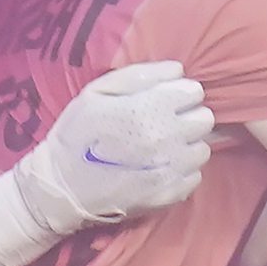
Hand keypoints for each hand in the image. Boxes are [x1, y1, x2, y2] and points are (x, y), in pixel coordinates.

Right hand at [19, 60, 217, 229]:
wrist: (62, 187)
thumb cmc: (77, 133)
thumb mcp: (97, 92)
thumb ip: (140, 75)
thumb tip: (178, 71)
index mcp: (150, 107)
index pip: (194, 91)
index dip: (177, 94)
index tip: (161, 102)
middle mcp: (167, 137)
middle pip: (204, 119)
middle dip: (186, 118)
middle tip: (161, 125)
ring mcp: (172, 169)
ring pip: (202, 149)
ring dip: (185, 146)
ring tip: (159, 149)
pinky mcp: (171, 195)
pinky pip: (194, 176)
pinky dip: (180, 172)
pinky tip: (158, 169)